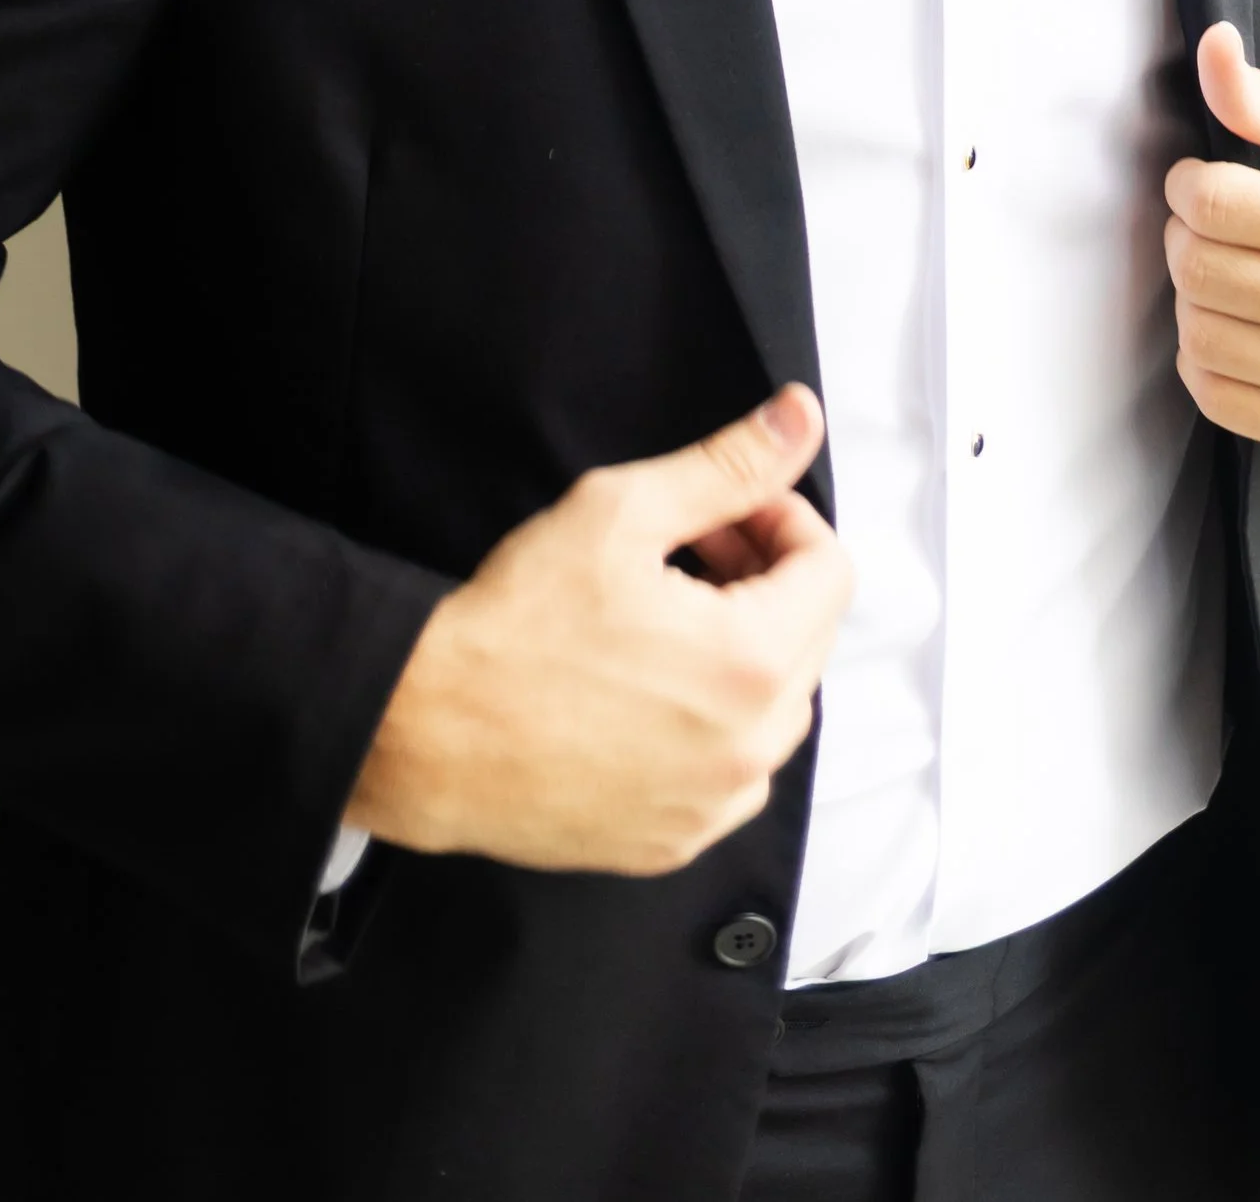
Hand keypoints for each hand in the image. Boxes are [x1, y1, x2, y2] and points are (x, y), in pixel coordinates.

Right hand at [343, 383, 851, 875]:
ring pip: (776, 707)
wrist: (428, 733)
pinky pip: (732, 770)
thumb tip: (802, 416)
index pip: (830, 570)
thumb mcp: (623, 511)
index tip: (721, 514)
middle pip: (810, 638)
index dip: (781, 520)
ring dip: (742, 650)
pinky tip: (646, 688)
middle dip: (763, 580)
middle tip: (687, 551)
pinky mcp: (675, 842)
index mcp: (753, 664)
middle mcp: (752, 750)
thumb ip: (729, 465)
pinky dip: (712, 722)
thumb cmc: (519, 621)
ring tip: (663, 617)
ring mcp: (714, 807)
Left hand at [1163, 26, 1259, 459]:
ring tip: (1234, 273)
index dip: (1188, 183)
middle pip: (1197, 270)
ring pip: (1198, 334)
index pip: (1212, 205)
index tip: (1206, 181)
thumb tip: (1212, 45)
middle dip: (1188, 236)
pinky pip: (1213, 395)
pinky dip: (1207, 356)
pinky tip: (1243, 326)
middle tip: (1218, 226)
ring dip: (1195, 297)